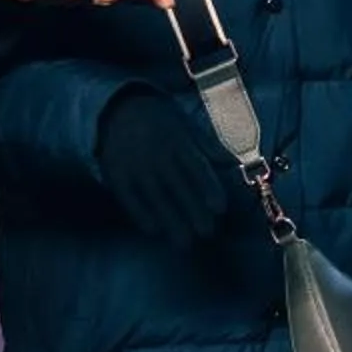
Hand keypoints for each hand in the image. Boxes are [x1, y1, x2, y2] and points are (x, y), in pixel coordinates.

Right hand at [95, 89, 237, 242]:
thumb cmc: (161, 122)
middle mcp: (158, 154)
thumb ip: (208, 147)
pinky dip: (140, 213)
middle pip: (178, 186)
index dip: (209, 187)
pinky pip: (129, 197)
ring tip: (184, 243)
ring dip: (171, 220)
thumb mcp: (186, 126)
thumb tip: (234, 164)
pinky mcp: (117, 174)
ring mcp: (136, 164)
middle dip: (193, 211)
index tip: (220, 208)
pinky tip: (153, 230)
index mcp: (179, 141)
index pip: (197, 167)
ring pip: (156, 196)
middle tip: (206, 232)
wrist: (119, 108)